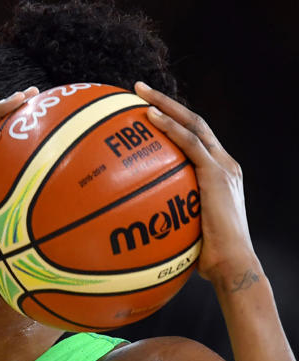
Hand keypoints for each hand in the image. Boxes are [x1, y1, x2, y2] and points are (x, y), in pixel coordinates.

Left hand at [134, 81, 255, 281]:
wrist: (232, 266)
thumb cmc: (204, 258)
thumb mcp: (182, 229)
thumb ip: (166, 216)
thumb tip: (133, 224)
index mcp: (219, 174)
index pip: (195, 139)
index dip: (172, 122)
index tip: (147, 110)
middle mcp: (224, 165)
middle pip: (194, 122)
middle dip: (166, 103)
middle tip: (138, 89)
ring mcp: (223, 167)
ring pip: (193, 124)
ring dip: (164, 105)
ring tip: (139, 92)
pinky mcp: (217, 175)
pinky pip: (191, 144)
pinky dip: (170, 128)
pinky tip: (149, 117)